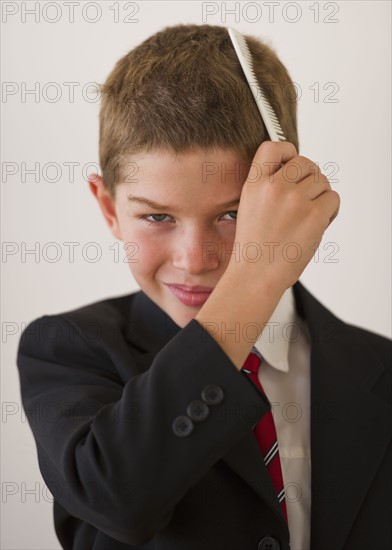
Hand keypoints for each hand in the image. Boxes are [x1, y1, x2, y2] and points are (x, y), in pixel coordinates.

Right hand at [227, 141, 339, 290]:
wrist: (256, 275)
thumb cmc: (255, 249)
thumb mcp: (249, 208)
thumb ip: (269, 187)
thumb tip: (299, 173)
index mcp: (254, 184)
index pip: (274, 148)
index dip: (288, 152)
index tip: (291, 163)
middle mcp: (274, 187)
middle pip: (306, 163)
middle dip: (309, 178)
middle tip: (305, 199)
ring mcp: (295, 200)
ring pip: (322, 181)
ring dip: (320, 196)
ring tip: (308, 216)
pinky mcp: (314, 215)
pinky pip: (332, 199)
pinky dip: (330, 211)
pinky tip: (316, 224)